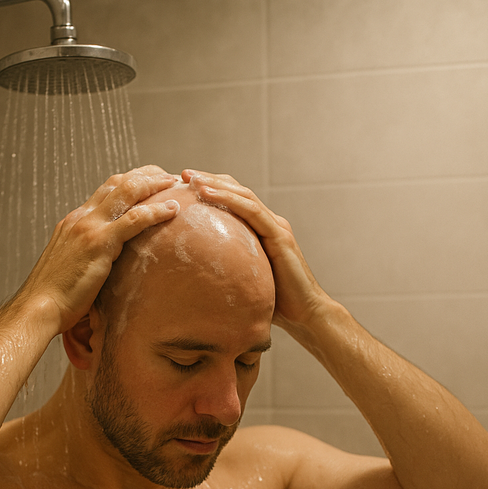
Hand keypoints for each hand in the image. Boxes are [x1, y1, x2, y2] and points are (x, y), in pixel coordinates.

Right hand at [18, 166, 179, 332]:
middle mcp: (81, 217)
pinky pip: (134, 220)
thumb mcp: (72, 265)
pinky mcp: (99, 243)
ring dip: (155, 184)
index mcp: (74, 221)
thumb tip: (110, 262)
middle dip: (147, 175)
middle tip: (169, 176)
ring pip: (128, 192)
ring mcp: (89, 227)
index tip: (151, 181)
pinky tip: (172, 210)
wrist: (39, 307)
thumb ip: (90, 254)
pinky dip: (156, 211)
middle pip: (119, 183)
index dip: (132, 181)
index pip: (106, 190)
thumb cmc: (56, 296)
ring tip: (175, 183)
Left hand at [181, 169, 328, 332]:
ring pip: (243, 195)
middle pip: (237, 191)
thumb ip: (224, 269)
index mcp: (260, 229)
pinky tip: (207, 194)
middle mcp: (269, 222)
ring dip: (216, 184)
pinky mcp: (279, 235)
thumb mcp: (241, 279)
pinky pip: (252, 211)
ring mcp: (276, 226)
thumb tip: (189, 276)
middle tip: (183, 174)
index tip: (184, 185)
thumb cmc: (272, 303)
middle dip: (209, 179)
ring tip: (191, 179)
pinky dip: (229, 199)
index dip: (211, 189)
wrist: (304, 314)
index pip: (234, 200)